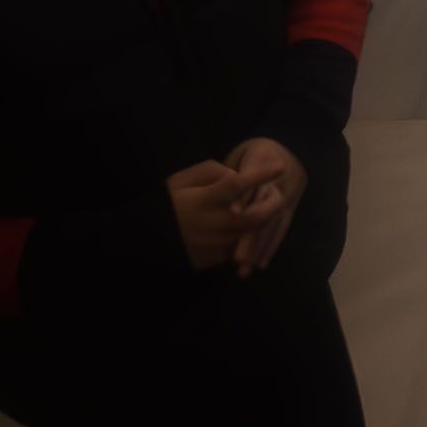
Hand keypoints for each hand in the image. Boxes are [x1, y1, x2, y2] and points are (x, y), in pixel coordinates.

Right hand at [166, 146, 293, 272]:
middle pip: (254, 218)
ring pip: (251, 236)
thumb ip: (212, 173)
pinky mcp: (211, 261)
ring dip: (262, 222)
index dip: (260, 175)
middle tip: (279, 193)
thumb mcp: (182, 179)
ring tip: (266, 206)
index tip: (281, 165)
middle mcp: (210, 225)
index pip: (236, 186)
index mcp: (202, 201)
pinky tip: (245, 226)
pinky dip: (246, 237)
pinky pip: (237, 248)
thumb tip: (238, 176)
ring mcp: (212, 246)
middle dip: (273, 205)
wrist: (145, 241)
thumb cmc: (167, 203)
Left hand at [220, 138, 307, 276]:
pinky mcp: (291, 206)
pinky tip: (261, 262)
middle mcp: (280, 178)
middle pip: (266, 208)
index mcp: (264, 159)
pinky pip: (282, 227)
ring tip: (246, 267)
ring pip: (274, 223)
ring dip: (261, 246)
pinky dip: (271, 245)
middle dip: (253, 234)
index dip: (245, 198)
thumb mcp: (242, 154)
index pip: (254, 182)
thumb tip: (219, 188)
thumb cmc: (254, 154)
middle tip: (238, 257)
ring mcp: (288, 194)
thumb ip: (230, 173)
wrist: (287, 148)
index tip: (233, 214)